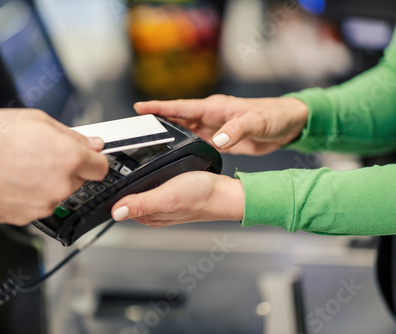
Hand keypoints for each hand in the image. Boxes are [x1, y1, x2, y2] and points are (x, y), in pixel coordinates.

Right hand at [0, 109, 107, 225]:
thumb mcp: (39, 120)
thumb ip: (73, 135)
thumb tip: (93, 144)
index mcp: (70, 159)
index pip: (100, 168)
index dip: (93, 161)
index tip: (87, 159)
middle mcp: (61, 185)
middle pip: (78, 181)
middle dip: (66, 170)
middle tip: (42, 157)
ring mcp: (45, 204)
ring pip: (57, 194)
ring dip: (48, 184)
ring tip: (23, 168)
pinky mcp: (27, 217)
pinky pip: (38, 206)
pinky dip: (31, 197)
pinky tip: (14, 182)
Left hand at [111, 172, 243, 227]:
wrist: (226, 192)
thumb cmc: (202, 196)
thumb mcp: (167, 196)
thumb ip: (141, 203)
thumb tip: (115, 212)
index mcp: (148, 215)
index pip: (118, 205)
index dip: (108, 191)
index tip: (100, 176)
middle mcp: (153, 210)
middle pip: (126, 197)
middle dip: (117, 184)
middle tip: (108, 165)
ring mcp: (162, 201)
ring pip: (139, 190)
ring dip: (131, 180)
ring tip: (123, 165)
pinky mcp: (171, 192)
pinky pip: (152, 185)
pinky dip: (147, 177)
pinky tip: (150, 168)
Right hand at [135, 95, 307, 154]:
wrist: (289, 125)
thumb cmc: (274, 116)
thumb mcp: (256, 123)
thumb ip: (236, 130)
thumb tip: (218, 140)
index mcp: (215, 108)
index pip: (181, 107)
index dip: (160, 107)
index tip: (139, 108)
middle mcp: (211, 116)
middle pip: (177, 118)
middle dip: (157, 121)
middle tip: (136, 128)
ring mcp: (214, 128)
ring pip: (185, 130)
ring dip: (169, 134)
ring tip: (149, 142)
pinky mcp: (220, 139)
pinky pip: (197, 142)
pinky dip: (184, 146)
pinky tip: (176, 153)